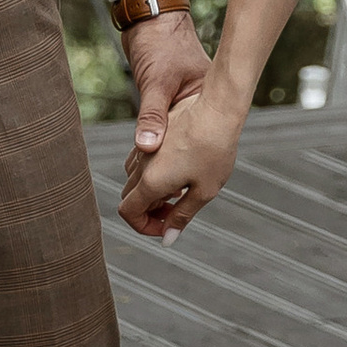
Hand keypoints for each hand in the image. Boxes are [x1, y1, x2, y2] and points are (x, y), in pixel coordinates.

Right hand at [119, 41, 246, 241]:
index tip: (167, 227)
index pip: (129, 213)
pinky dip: (152, 175)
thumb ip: (182, 216)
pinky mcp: (154, 135)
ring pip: (134, 178)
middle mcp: (142, 164)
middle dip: (148, 212)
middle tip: (176, 212)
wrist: (218, 107)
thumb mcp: (204, 191)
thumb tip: (167, 239)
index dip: (144, 227)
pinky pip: (142, 161)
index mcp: (151, 181)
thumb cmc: (215, 149)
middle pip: (130, 197)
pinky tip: (179, 170)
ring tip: (179, 192)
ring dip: (150, 193)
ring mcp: (145, 147)